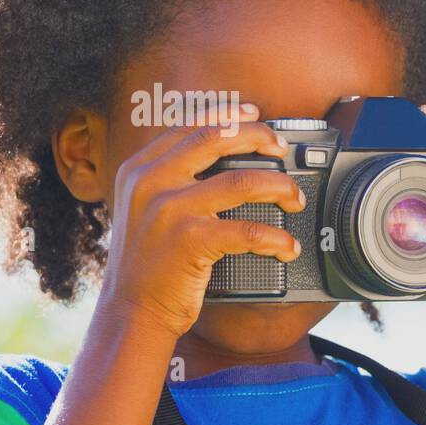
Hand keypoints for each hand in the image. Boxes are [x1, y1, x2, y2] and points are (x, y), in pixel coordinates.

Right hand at [99, 104, 305, 339]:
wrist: (131, 311)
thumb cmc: (147, 264)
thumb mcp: (144, 208)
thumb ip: (170, 179)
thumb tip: (218, 157)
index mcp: (140, 169)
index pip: (189, 125)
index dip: (227, 114)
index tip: (254, 113)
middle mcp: (151, 182)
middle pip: (217, 138)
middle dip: (260, 136)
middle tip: (282, 148)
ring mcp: (170, 210)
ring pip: (243, 181)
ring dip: (280, 187)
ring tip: (295, 200)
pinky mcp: (190, 241)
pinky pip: (250, 230)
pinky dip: (278, 239)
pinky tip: (287, 247)